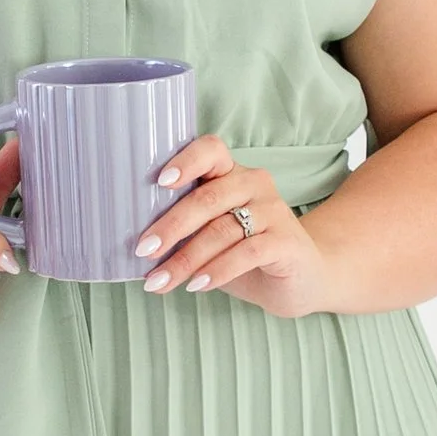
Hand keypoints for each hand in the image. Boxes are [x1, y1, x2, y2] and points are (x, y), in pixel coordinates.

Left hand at [132, 135, 334, 317]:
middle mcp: (254, 184)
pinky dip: (218, 270)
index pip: (210, 150)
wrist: (300, 280)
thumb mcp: (210, 236)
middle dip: (171, 226)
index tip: (160, 182)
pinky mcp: (287, 241)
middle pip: (207, 197)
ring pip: (222, 230)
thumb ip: (184, 230)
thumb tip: (136, 243)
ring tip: (160, 281)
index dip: (185, 161)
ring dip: (186, 259)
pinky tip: (197, 285)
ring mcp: (274, 211)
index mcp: (231, 174)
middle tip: (143, 250)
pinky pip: (247, 252)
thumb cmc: (244, 255)